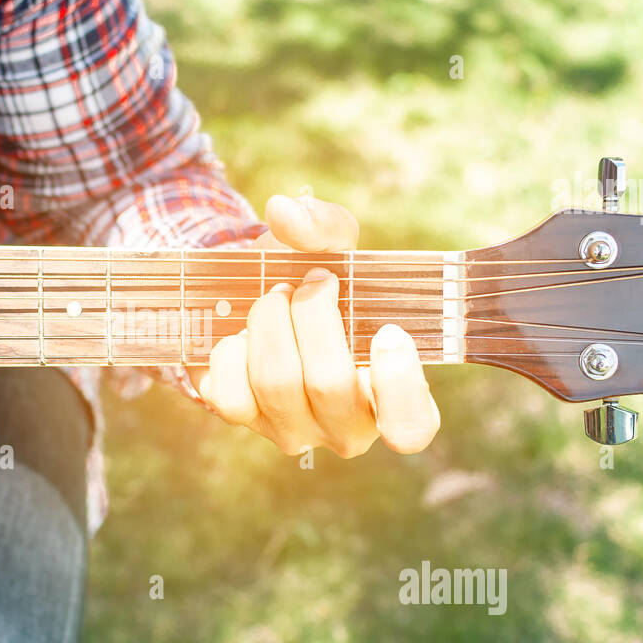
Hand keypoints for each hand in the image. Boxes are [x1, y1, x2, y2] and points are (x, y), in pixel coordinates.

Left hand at [192, 194, 440, 457]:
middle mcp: (344, 425)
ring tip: (274, 296)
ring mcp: (292, 429)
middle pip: (329, 385)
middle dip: (313, 317)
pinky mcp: (244, 421)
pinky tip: (242, 332)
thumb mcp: (332, 250)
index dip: (400, 386)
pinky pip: (231, 392)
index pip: (410, 428)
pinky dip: (232, 349)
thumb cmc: (312, 283)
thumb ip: (325, 226)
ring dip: (270, 322)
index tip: (389, 332)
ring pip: (277, 384)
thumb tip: (288, 212)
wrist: (252, 299)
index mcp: (389, 396)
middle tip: (309, 284)